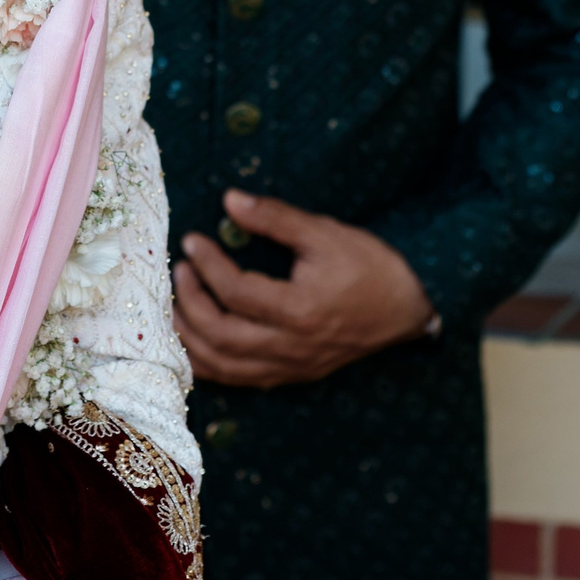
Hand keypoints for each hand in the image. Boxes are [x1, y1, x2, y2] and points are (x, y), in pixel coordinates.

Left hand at [172, 189, 434, 387]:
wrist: (409, 308)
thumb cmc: (370, 266)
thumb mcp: (325, 233)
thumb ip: (276, 218)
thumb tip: (228, 199)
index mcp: (300, 311)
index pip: (236, 293)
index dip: (208, 265)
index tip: (192, 240)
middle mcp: (292, 347)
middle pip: (221, 335)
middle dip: (189, 302)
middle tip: (178, 272)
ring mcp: (291, 367)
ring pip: (225, 366)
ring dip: (190, 339)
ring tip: (170, 307)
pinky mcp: (293, 376)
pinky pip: (239, 380)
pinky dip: (209, 365)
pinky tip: (192, 342)